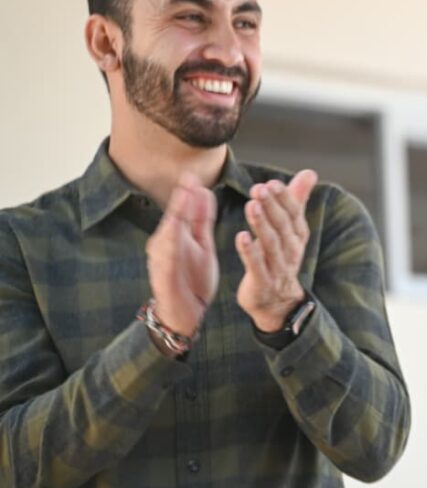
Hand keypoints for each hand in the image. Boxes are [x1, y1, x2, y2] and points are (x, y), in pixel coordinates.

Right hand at [146, 173, 219, 337]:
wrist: (185, 313)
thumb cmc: (192, 278)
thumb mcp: (203, 245)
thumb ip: (202, 221)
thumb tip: (203, 191)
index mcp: (178, 236)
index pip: (183, 210)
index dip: (187, 192)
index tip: (193, 174)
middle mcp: (166, 245)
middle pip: (173, 218)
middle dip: (179, 200)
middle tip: (188, 179)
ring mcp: (162, 260)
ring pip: (167, 236)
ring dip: (174, 218)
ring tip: (182, 200)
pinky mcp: (163, 277)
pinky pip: (166, 260)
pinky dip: (170, 247)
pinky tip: (175, 234)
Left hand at [235, 170, 317, 331]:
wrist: (278, 301)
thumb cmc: (281, 257)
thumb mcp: (292, 228)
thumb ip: (297, 200)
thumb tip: (310, 173)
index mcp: (298, 235)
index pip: (294, 213)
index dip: (284, 198)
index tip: (272, 183)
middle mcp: (291, 250)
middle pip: (282, 225)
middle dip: (272, 206)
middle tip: (259, 189)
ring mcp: (278, 267)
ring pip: (271, 243)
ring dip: (261, 224)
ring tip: (251, 205)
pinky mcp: (262, 282)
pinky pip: (257, 266)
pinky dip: (250, 252)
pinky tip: (241, 237)